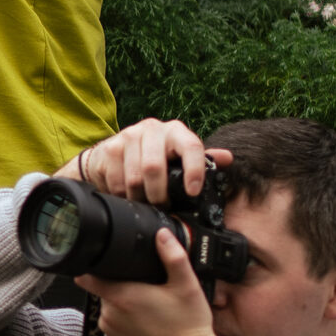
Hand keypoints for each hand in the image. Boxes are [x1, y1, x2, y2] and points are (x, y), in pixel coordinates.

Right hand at [61, 118, 230, 204]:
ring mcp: (127, 137)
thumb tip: (228, 158)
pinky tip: (128, 196)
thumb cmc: (154, 156)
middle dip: (159, 194)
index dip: (194, 170)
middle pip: (154, 167)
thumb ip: (203, 159)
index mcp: (175, 131)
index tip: (193, 192)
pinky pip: (116, 182)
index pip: (190, 146)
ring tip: (145, 203)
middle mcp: (152, 129)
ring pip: (134, 178)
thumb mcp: (179, 156)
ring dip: (140, 198)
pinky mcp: (108, 149)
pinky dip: (123, 196)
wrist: (114, 151)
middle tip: (162, 206)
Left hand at [80, 231, 227, 335]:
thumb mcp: (187, 286)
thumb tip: (162, 236)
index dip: (92, 266)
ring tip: (153, 309)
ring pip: (112, 308)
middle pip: (106, 290)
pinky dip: (129, 322)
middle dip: (122, 286)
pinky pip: (117, 326)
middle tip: (149, 289)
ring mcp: (112, 332)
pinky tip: (150, 324)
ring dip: (126, 305)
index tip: (100, 262)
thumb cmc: (189, 328)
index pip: (88, 277)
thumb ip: (173, 257)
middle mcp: (111, 315)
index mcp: (122, 297)